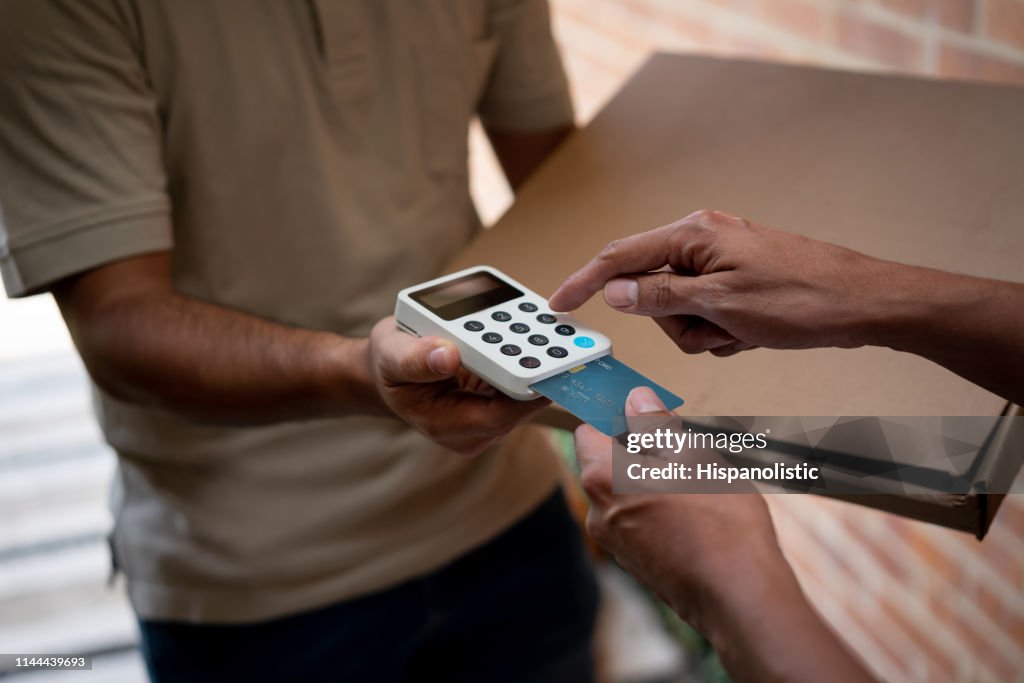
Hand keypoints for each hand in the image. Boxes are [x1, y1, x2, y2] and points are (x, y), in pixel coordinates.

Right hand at [368, 317, 546, 455]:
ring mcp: (487, 414)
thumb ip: (415, 358)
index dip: (524, 394)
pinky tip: (543, 330)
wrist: (391, 368)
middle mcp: (473, 428)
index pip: (498, 416)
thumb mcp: (391, 355)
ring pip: (524, 390)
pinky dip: (530, 356)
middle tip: (566, 344)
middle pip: (518, 404)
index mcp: (446, 425)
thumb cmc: (389, 364)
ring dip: (540, 362)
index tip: (546, 367)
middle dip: (539, 373)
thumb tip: (447, 355)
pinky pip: (520, 378)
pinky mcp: (497, 397)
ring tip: (561, 333)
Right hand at [549, 210, 895, 355]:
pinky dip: (723, 334)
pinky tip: (753, 334)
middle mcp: (703, 241)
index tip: (558, 306)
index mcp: (693, 234)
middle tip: (717, 331)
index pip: (620, 257)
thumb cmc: (801, 298)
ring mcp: (722, 263)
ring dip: (704, 333)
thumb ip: (659, 299)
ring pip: (679, 312)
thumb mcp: (721, 305)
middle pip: (651, 292)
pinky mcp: (738, 283)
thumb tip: (614, 293)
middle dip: (676, 324)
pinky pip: (707, 316)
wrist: (866, 304)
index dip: (584, 282)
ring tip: (742, 333)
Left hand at [575, 386, 786, 628]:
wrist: (737, 594)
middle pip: (607, 463)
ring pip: (627, 494)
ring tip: (696, 481)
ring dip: (652, 480)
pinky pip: (639, 521)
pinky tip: (696, 513)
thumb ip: (656, 425)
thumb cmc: (718, 521)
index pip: (588, 431)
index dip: (615, 416)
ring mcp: (616, 542)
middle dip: (639, 450)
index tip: (643, 412)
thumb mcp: (691, 455)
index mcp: (602, 478)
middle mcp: (598, 512)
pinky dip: (658, 509)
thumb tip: (637, 400)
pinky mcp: (637, 562)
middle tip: (681, 446)